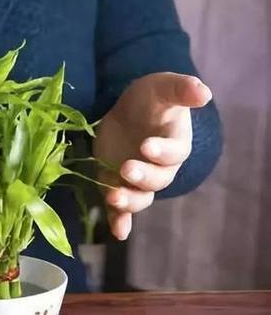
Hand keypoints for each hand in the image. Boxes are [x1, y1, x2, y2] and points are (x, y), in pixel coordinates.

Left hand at [93, 72, 212, 239]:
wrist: (126, 111)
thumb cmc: (150, 99)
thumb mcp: (162, 86)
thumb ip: (181, 88)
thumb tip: (203, 92)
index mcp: (175, 144)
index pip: (174, 153)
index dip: (162, 151)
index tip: (147, 146)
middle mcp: (160, 168)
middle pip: (157, 179)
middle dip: (143, 176)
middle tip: (127, 169)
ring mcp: (138, 180)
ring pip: (140, 197)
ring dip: (129, 201)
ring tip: (114, 197)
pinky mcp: (116, 185)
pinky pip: (121, 210)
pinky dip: (120, 221)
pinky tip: (118, 232)